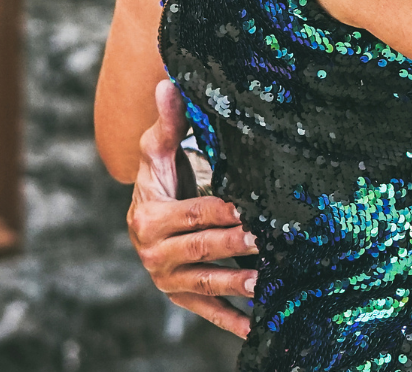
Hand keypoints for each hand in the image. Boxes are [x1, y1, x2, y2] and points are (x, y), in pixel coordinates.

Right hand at [128, 80, 255, 336]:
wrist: (146, 215)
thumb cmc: (160, 178)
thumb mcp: (159, 152)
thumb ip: (168, 123)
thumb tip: (168, 83)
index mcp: (149, 216)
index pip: (192, 212)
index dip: (221, 210)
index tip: (248, 207)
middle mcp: (153, 253)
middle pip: (200, 249)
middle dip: (232, 246)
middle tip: (265, 241)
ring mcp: (166, 279)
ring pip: (204, 284)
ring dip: (234, 286)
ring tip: (264, 284)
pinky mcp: (179, 298)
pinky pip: (206, 312)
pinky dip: (230, 322)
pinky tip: (256, 328)